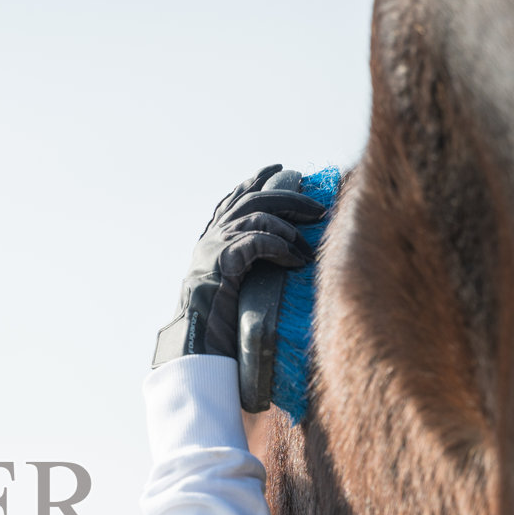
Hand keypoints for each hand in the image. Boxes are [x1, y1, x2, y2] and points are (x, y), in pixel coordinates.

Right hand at [152, 164, 324, 366]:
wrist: (196, 345)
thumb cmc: (218, 327)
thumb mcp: (234, 289)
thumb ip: (247, 267)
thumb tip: (284, 261)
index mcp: (210, 242)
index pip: (234, 199)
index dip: (255, 181)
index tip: (277, 169)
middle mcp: (210, 239)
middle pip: (252, 199)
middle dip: (288, 198)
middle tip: (317, 208)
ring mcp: (213, 247)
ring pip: (258, 215)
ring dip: (290, 229)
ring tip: (310, 247)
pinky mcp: (222, 260)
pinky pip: (258, 240)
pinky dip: (281, 247)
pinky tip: (296, 261)